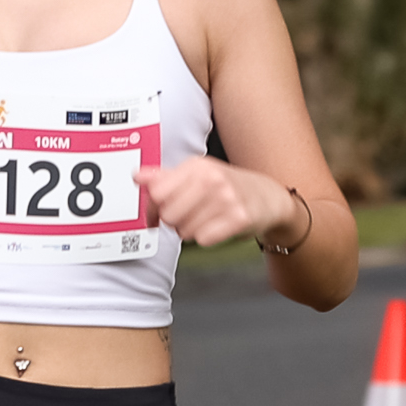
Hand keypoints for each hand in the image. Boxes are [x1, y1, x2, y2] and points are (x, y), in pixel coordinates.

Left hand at [140, 155, 290, 247]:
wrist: (268, 197)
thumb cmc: (228, 187)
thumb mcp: (197, 175)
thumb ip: (164, 177)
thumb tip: (137, 175)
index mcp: (196, 166)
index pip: (157, 193)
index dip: (153, 208)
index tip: (158, 212)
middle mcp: (211, 179)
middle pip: (168, 215)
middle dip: (175, 221)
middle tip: (189, 215)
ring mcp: (226, 198)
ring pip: (185, 231)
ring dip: (191, 231)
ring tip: (206, 219)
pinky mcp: (239, 218)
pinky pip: (204, 239)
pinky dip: (207, 238)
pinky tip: (218, 226)